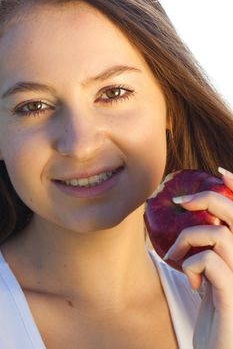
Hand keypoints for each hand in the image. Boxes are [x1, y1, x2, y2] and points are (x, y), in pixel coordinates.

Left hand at [164, 168, 232, 348]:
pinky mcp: (232, 294)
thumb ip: (209, 251)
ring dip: (187, 240)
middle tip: (179, 202)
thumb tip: (194, 223)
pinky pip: (210, 261)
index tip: (221, 171)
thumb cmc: (214, 312)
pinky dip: (190, 264)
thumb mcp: (210, 276)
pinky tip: (190, 281)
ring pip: (218, 234)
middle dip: (204, 198)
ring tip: (176, 255)